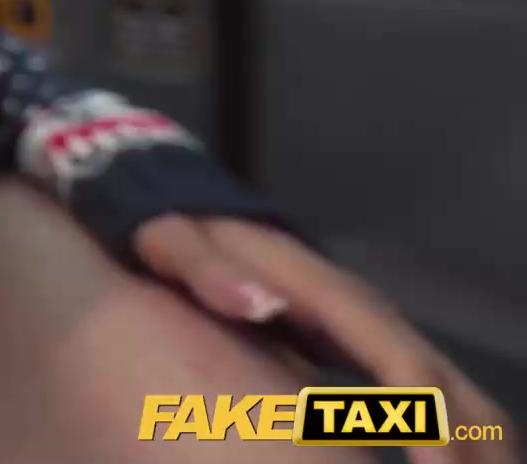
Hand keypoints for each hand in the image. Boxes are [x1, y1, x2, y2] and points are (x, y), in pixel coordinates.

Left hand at [135, 215, 516, 463]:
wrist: (191, 208)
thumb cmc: (179, 231)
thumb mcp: (173, 239)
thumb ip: (205, 268)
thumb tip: (257, 303)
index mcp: (320, 289)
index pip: (400, 359)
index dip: (427, 415)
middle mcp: (360, 306)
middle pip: (445, 379)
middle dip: (471, 442)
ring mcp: (368, 323)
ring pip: (451, 388)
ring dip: (476, 444)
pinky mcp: (364, 341)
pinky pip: (429, 394)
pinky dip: (452, 436)